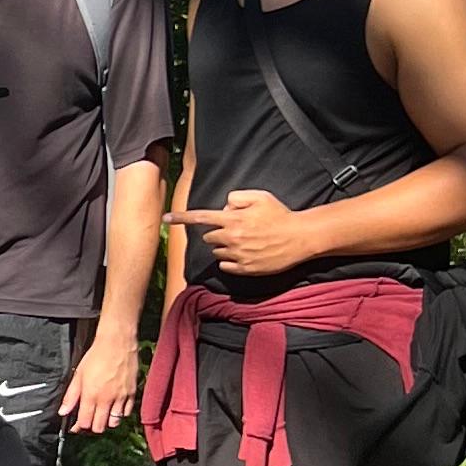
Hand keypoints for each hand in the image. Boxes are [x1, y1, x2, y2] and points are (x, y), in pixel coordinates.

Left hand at [60, 325, 141, 431]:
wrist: (117, 343)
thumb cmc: (96, 356)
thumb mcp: (79, 374)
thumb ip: (71, 395)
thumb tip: (63, 412)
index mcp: (91, 395)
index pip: (84, 422)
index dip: (78, 427)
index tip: (76, 426)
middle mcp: (106, 399)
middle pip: (99, 427)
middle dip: (92, 427)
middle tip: (88, 421)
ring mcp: (121, 398)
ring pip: (114, 423)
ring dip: (106, 422)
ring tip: (101, 415)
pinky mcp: (132, 394)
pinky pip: (126, 413)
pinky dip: (120, 415)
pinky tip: (114, 408)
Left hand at [192, 188, 324, 280]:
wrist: (300, 238)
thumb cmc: (280, 215)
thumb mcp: (260, 197)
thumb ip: (236, 198)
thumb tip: (224, 208)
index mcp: (233, 219)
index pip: (201, 217)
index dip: (181, 217)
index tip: (165, 218)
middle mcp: (232, 238)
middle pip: (208, 237)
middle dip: (217, 233)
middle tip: (236, 229)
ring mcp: (238, 255)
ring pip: (217, 252)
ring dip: (225, 247)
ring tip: (246, 242)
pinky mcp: (245, 269)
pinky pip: (226, 266)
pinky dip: (231, 260)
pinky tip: (247, 254)